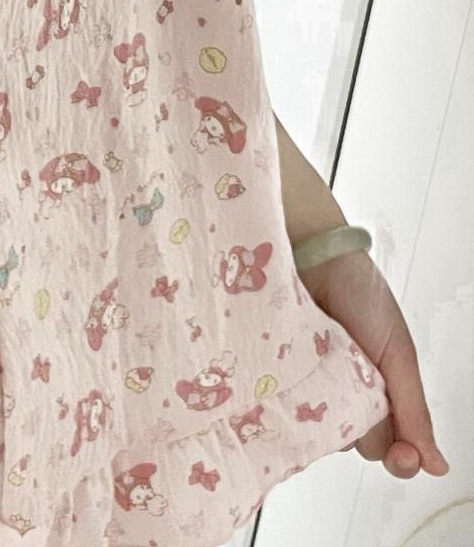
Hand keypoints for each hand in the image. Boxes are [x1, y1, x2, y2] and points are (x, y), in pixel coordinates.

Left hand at [297, 246, 449, 478]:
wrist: (318, 256)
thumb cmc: (363, 297)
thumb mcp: (398, 354)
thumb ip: (415, 411)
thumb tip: (438, 466)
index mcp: (383, 393)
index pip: (392, 447)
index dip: (399, 458)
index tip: (401, 455)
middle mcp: (348, 394)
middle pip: (359, 444)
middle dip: (363, 432)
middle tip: (361, 395)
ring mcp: (314, 386)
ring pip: (324, 432)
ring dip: (328, 414)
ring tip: (329, 373)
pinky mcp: (284, 375)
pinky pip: (289, 408)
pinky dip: (296, 401)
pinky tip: (300, 383)